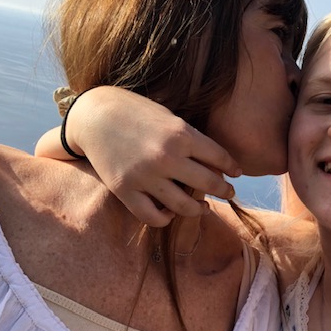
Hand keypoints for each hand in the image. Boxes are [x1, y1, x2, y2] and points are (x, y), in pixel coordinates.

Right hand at [50, 86, 240, 226]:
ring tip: (204, 208)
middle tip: (229, 192)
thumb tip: (217, 164)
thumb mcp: (169, 117)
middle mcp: (166, 157)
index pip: (219, 158)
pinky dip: (166, 218)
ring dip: (200, 209)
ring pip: (184, 206)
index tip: (236, 173)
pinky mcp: (125, 191)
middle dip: (224, 190)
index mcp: (181, 134)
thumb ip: (191, 139)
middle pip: (209, 184)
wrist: (94, 115)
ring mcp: (145, 177)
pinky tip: (171, 211)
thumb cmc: (136, 112)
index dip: (232, 167)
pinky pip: (153, 217)